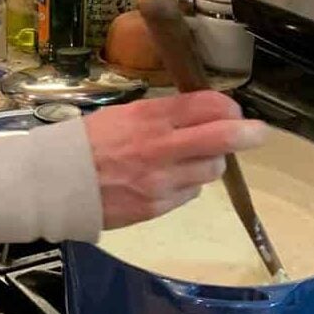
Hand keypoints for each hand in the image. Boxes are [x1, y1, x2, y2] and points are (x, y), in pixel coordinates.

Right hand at [84, 90, 266, 229]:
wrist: (55, 182)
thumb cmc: (87, 141)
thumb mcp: (124, 114)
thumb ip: (162, 115)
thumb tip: (202, 115)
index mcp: (149, 117)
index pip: (206, 106)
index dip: (229, 107)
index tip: (235, 110)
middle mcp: (161, 147)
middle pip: (222, 138)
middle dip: (248, 133)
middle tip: (258, 133)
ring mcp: (161, 181)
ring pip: (211, 170)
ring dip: (210, 162)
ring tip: (192, 158)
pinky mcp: (157, 207)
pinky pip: (189, 193)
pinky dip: (186, 184)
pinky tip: (167, 179)